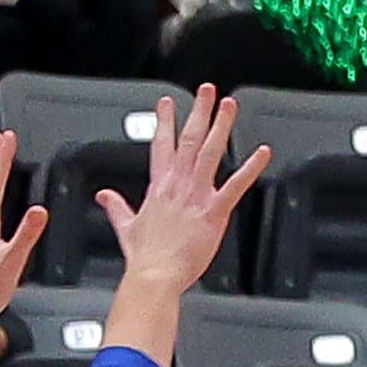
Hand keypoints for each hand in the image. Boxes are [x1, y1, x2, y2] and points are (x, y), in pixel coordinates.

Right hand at [95, 85, 271, 288]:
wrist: (155, 275)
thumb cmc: (145, 257)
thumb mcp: (126, 226)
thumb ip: (116, 207)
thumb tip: (104, 196)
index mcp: (159, 186)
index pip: (161, 144)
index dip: (165, 120)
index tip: (168, 103)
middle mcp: (178, 184)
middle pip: (190, 138)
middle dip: (198, 111)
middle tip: (207, 91)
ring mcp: (197, 195)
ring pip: (211, 151)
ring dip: (221, 126)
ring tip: (229, 106)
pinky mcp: (214, 211)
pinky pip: (236, 185)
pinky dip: (251, 168)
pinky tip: (262, 153)